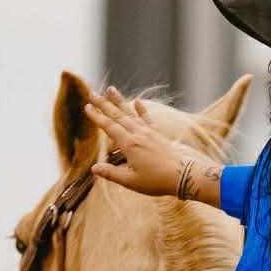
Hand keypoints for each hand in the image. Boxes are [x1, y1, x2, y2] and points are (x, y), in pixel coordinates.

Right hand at [87, 86, 210, 199]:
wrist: (183, 176)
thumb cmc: (156, 181)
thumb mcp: (131, 181)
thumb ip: (112, 173)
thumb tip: (94, 168)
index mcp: (129, 144)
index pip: (109, 126)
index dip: (97, 117)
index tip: (87, 107)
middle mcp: (138, 134)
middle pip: (117, 115)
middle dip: (104, 104)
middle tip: (92, 93)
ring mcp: (149, 133)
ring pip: (131, 113)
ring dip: (120, 101)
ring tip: (111, 89)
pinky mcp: (158, 135)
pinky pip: (147, 119)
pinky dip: (142, 110)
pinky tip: (138, 101)